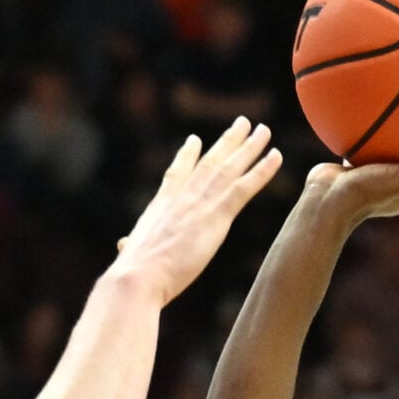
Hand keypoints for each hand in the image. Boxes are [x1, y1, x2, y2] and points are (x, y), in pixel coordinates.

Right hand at [108, 119, 282, 305]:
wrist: (139, 275)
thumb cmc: (133, 272)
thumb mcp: (131, 252)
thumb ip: (131, 246)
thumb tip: (122, 247)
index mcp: (161, 203)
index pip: (178, 172)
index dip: (188, 155)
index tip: (196, 139)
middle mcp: (182, 195)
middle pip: (210, 161)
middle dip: (227, 141)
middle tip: (242, 122)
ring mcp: (200, 202)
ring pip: (230, 167)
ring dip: (249, 147)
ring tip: (264, 130)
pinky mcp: (216, 217)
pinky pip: (244, 188)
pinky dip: (262, 171)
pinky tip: (275, 156)